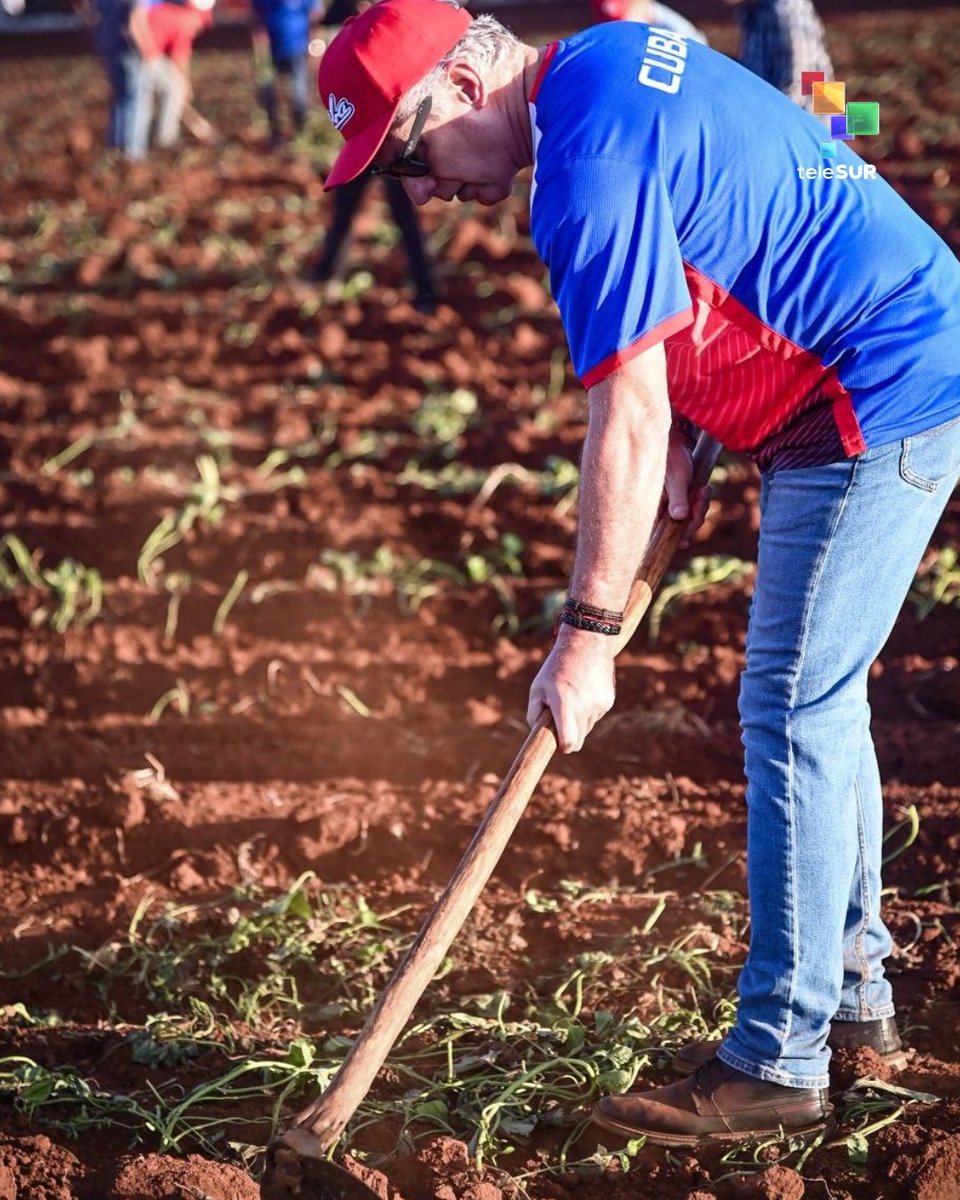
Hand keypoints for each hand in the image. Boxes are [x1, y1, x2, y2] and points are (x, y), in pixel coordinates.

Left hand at [526, 630, 615, 753]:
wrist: (586, 643)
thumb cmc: (556, 668)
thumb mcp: (537, 688)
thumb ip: (534, 715)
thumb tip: (540, 736)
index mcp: (564, 702)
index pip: (570, 741)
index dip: (564, 747)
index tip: (560, 745)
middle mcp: (584, 705)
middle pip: (579, 740)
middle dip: (569, 736)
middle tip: (560, 722)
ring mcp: (598, 703)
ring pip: (587, 728)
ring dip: (578, 721)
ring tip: (573, 698)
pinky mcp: (608, 701)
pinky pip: (595, 716)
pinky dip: (589, 710)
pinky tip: (584, 692)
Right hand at [664, 431, 710, 545]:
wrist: (678, 443)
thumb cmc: (673, 458)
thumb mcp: (676, 478)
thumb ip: (678, 498)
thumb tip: (679, 517)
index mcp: (654, 509)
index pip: (661, 535)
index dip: (673, 541)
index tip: (686, 541)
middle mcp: (662, 510)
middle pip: (682, 528)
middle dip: (695, 516)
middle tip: (700, 497)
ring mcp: (674, 505)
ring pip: (691, 518)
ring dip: (701, 506)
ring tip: (703, 489)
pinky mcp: (683, 499)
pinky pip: (695, 508)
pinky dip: (702, 500)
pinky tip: (703, 488)